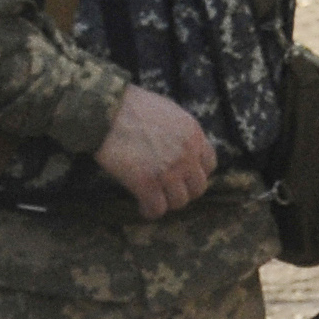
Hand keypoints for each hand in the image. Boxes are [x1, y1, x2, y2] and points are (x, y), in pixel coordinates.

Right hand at [92, 84, 217, 218]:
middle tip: (168, 191)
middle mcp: (187, 155)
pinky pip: (156, 209)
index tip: (184, 176)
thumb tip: (178, 145)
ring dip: (167, 203)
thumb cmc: (132, 107)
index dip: (196, 173)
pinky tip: (142, 206)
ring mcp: (169, 171)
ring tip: (154, 199)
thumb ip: (180, 131)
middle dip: (184, 191)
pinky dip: (150, 211)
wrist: (108, 113)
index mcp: (194, 135)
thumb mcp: (169, 112)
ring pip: (179, 201)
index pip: (209, 165)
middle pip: (198, 187)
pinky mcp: (147, 183)